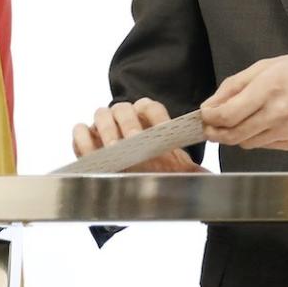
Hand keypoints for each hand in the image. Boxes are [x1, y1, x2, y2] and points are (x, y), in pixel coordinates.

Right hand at [71, 97, 205, 172]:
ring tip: (114, 148)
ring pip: (102, 114)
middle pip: (125, 108)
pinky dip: (84, 138)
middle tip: (133, 141)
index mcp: (148, 117)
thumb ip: (189, 171)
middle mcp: (125, 116)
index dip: (156, 117)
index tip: (160, 133)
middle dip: (129, 123)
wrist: (131, 179)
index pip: (151, 107)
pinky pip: (80, 130)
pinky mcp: (85, 138)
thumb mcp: (173, 171)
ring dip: (107, 129)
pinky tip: (93, 152)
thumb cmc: (155, 171)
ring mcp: (103, 125)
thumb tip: (208, 177)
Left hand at [201, 53, 287, 150]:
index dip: (210, 118)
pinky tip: (261, 124)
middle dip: (216, 131)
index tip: (205, 115)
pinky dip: (255, 137)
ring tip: (236, 122)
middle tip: (210, 126)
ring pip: (246, 143)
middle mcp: (279, 112)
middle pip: (233, 135)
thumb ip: (235, 85)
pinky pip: (263, 145)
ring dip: (235, 135)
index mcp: (270, 87)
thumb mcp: (268, 65)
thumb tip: (211, 105)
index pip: (228, 115)